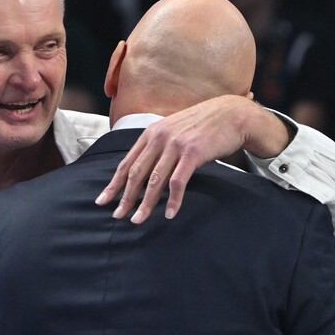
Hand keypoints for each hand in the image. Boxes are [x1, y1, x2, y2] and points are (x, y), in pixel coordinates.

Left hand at [95, 96, 289, 222]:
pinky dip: (173, 200)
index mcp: (151, 133)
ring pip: (154, 180)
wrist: (231, 114)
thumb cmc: (203, 126)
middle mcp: (159, 137)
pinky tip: (170, 214)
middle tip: (118, 216)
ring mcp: (175, 145)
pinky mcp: (192, 153)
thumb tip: (144, 170)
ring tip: (138, 220)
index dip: (114, 184)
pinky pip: (178, 181)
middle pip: (136, 174)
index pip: (126, 163)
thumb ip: (158, 147)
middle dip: (125, 198)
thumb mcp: (174, 131)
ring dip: (146, 203)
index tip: (102, 201)